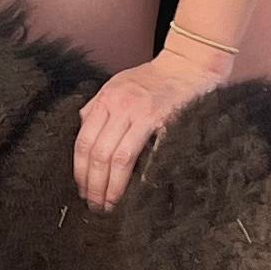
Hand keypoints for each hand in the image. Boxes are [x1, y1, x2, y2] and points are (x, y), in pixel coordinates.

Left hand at [73, 40, 229, 209]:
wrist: (189, 64)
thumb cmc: (154, 78)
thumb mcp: (118, 84)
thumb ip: (99, 107)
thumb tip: (83, 130)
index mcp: (106, 100)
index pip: (84, 142)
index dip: (80, 170)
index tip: (82, 189)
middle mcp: (121, 106)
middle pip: (98, 154)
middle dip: (93, 185)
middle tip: (94, 204)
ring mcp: (143, 114)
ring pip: (117, 158)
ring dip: (111, 187)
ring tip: (109, 205)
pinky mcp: (165, 123)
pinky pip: (146, 155)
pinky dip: (137, 177)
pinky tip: (135, 194)